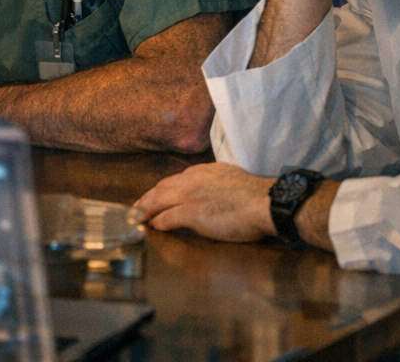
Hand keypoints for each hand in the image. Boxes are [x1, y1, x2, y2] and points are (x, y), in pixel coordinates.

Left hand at [134, 162, 273, 241]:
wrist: (263, 202)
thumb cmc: (254, 194)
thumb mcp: (231, 177)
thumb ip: (216, 182)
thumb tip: (214, 189)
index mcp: (201, 172)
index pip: (174, 180)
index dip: (162, 189)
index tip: (156, 196)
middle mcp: (191, 180)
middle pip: (160, 188)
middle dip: (146, 197)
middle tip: (136, 207)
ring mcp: (189, 196)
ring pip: (157, 200)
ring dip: (144, 209)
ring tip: (136, 217)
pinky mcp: (191, 213)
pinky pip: (166, 218)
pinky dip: (157, 222)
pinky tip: (152, 227)